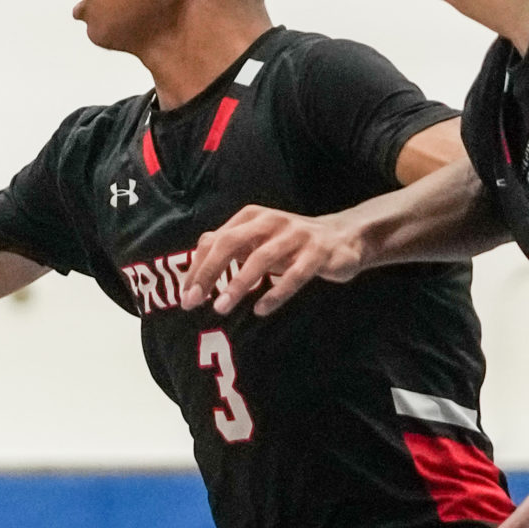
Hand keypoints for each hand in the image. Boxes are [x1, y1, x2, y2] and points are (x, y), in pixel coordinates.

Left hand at [178, 205, 366, 317]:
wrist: (342, 238)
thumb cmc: (288, 245)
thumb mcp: (255, 243)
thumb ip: (225, 251)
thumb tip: (190, 275)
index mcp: (250, 218)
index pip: (214, 240)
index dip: (197, 269)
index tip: (186, 297)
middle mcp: (271, 221)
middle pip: (230, 243)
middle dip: (209, 272)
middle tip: (194, 302)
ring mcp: (296, 235)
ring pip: (261, 258)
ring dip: (238, 284)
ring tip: (221, 308)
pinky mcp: (318, 253)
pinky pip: (294, 275)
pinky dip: (276, 293)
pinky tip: (260, 309)